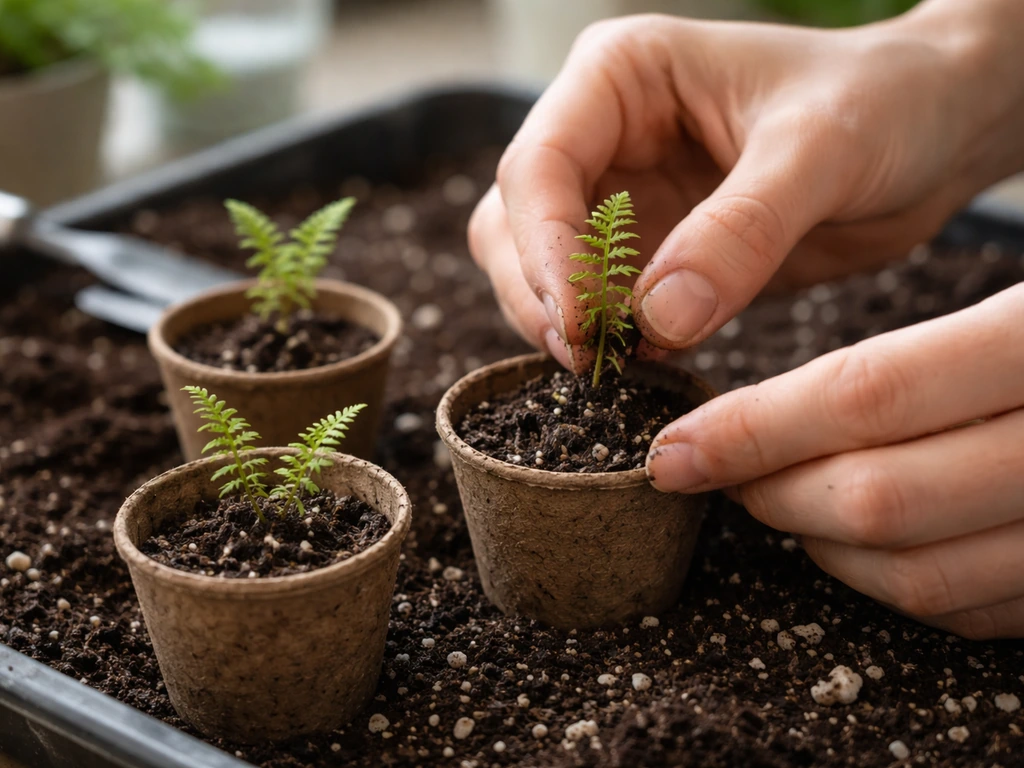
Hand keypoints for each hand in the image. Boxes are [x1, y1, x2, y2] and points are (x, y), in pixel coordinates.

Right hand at [469, 4, 1023, 370]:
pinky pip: (601, 307)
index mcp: (620, 78)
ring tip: (617, 363)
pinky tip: (645, 362)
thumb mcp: (820, 149)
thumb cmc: (884, 101)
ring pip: (541, 272)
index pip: (538, 166)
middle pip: (514, 225)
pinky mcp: (650, 256)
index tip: (581, 323)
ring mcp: (622, 199)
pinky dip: (609, 340)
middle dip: (542, 294)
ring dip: (565, 324)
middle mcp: (603, 136)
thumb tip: (661, 319)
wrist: (933, 135)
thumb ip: (741, 231)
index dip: (544, 249)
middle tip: (591, 357)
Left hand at [647, 284, 1023, 639]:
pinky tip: (851, 541)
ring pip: (915, 571)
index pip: (872, 395)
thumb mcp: (1017, 302)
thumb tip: (771, 408)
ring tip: (769, 496)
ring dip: (816, 543)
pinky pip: (971, 608)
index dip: (755, 427)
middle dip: (768, 489)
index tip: (674, 443)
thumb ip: (909, 358)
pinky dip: (890, 582)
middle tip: (708, 466)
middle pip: (879, 497)